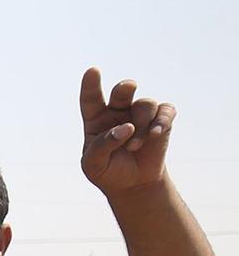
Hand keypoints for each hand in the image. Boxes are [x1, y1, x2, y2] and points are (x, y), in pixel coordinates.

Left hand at [80, 68, 174, 197]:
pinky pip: (165, 111)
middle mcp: (118, 112)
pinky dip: (161, 121)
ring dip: (141, 124)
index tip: (92, 71)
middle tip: (128, 87)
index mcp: (96, 119)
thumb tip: (126, 127)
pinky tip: (155, 133)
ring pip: (144, 104)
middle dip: (125, 87)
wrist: (132, 184)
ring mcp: (140, 114)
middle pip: (122, 92)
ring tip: (134, 146)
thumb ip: (103, 145)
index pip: (91, 99)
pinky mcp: (160, 120)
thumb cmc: (107, 171)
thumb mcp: (94, 164)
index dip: (91, 84)